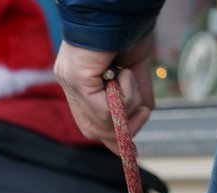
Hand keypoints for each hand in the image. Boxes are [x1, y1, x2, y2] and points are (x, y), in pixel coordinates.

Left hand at [54, 35, 155, 155]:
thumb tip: (146, 113)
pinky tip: (124, 73)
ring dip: (128, 108)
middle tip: (143, 112)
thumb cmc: (130, 26)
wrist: (125, 3)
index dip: (111, 140)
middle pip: (92, 130)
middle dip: (124, 130)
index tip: (131, 153)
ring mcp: (71, 80)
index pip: (89, 122)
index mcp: (81, 79)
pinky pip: (104, 110)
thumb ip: (138, 91)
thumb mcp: (136, 66)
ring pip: (100, 123)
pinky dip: (125, 96)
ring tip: (131, 80)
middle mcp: (71, 82)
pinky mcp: (76, 77)